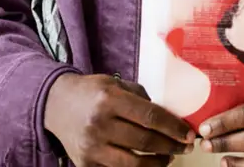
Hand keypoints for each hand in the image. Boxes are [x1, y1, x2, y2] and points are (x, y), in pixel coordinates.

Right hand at [44, 73, 195, 165]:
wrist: (54, 104)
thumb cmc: (90, 92)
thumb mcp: (114, 84)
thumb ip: (140, 98)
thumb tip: (168, 117)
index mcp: (109, 99)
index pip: (150, 116)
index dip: (174, 127)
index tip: (189, 133)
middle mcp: (99, 124)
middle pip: (145, 141)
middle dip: (171, 146)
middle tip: (186, 147)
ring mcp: (91, 147)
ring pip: (134, 164)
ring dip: (158, 163)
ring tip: (169, 157)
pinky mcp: (85, 164)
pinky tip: (148, 164)